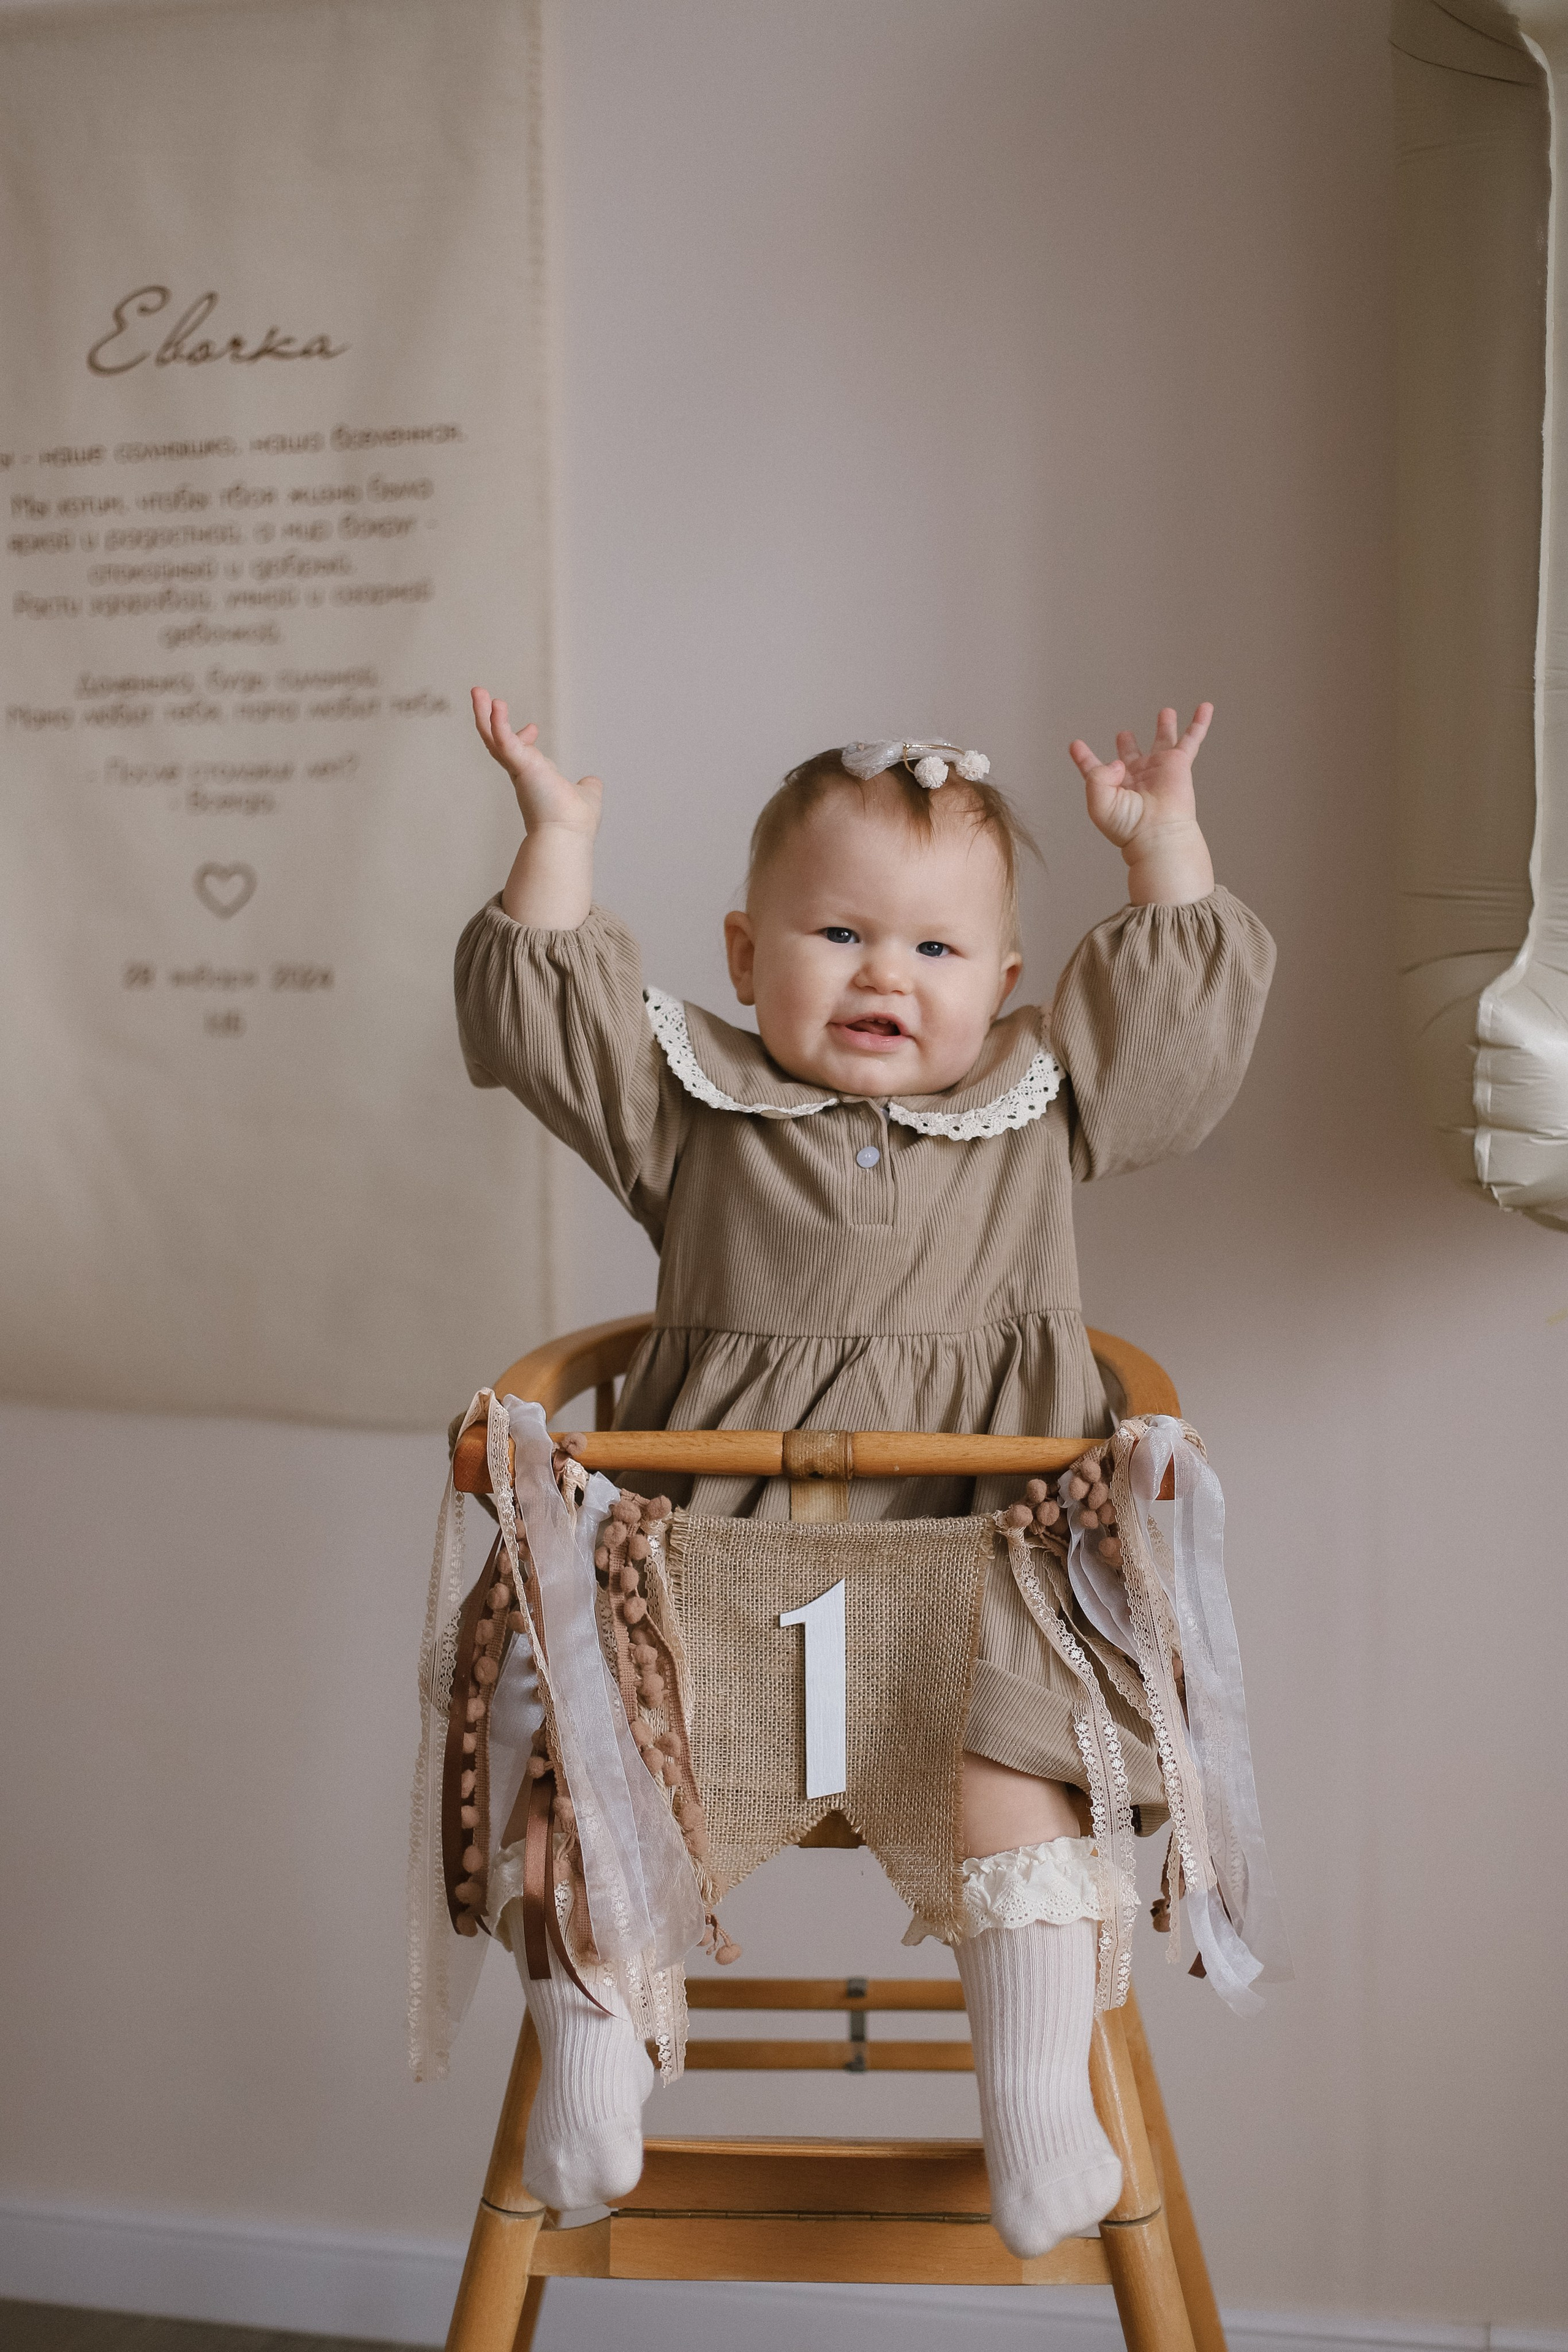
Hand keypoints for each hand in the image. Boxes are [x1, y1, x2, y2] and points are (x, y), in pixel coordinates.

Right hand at [472, 689, 601, 838]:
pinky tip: (496, 704)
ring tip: (476, 690)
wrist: (569, 835)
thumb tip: (593, 782)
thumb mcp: (586, 796)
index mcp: (534, 777)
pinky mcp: (520, 766)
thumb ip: (588, 787)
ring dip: (483, 713)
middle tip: (481, 696)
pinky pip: (504, 740)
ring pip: (492, 737)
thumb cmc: (575, 822)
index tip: (532, 728)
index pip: (520, 752)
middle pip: (497, 740)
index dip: (523, 737)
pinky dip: (498, 722)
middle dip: (489, 718)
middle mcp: (523, 773)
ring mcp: (519, 768)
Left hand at [1068, 702, 1214, 905]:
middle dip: (1127, 744)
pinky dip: (1200, 723)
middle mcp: (1136, 777)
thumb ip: (1096, 776)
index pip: (1095, 769)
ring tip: (1166, 713)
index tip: (1075, 745)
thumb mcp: (1098, 802)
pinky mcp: (1179, 764)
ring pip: (1162, 741)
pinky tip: (1206, 708)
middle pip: (1131, 755)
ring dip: (1164, 727)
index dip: (1084, 757)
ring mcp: (1158, 769)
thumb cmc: (1128, 826)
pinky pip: (1192, 738)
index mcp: (1113, 787)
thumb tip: (1118, 762)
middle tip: (1124, 735)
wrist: (1156, 834)